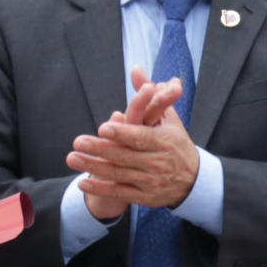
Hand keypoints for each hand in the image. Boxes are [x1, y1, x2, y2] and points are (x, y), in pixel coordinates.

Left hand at [69, 66, 200, 217]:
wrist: (193, 180)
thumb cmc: (177, 144)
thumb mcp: (167, 118)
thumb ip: (149, 94)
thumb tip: (135, 70)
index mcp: (165, 141)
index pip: (141, 137)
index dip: (123, 133)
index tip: (103, 127)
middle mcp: (158, 162)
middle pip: (125, 156)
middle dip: (100, 149)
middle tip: (78, 142)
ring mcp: (150, 181)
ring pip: (119, 174)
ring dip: (94, 167)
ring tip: (73, 158)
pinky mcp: (144, 196)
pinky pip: (119, 193)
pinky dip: (101, 188)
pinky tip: (82, 183)